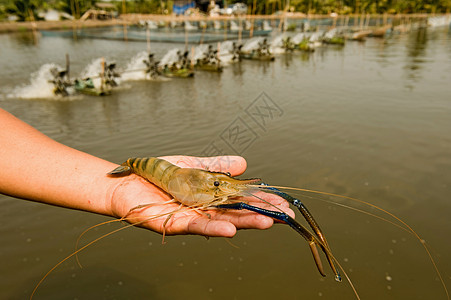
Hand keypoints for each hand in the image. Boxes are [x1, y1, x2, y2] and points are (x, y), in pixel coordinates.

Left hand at [108, 156, 293, 236]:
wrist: (128, 181)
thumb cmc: (160, 174)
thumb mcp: (194, 165)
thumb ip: (218, 166)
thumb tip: (245, 163)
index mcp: (211, 197)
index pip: (242, 201)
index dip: (262, 202)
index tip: (283, 203)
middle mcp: (205, 210)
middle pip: (237, 214)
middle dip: (262, 214)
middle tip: (286, 216)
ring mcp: (192, 218)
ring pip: (222, 223)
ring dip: (245, 224)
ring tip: (268, 223)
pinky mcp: (175, 224)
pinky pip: (197, 227)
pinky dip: (214, 229)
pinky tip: (231, 230)